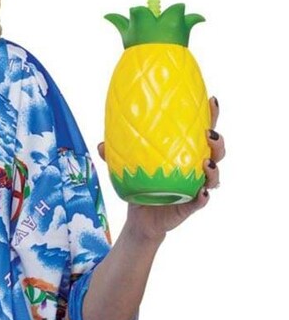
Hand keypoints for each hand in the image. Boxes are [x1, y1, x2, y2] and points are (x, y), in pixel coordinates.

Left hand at [99, 95, 222, 239]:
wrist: (141, 218)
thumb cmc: (141, 186)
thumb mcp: (128, 167)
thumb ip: (117, 154)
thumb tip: (102, 144)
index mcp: (185, 152)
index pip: (203, 130)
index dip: (211, 116)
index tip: (211, 100)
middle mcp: (196, 167)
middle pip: (216, 151)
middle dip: (217, 141)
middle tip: (209, 133)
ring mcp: (196, 186)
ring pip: (214, 175)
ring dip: (213, 168)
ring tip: (206, 163)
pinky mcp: (191, 206)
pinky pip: (202, 201)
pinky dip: (204, 197)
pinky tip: (202, 192)